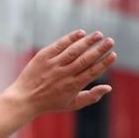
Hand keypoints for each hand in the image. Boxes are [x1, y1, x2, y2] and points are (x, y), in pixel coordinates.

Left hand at [0, 30, 116, 137]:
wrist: (25, 98)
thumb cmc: (51, 102)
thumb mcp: (72, 104)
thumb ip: (91, 96)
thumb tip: (109, 87)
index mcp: (73, 86)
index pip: (92, 72)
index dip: (104, 63)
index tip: (113, 54)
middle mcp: (64, 74)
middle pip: (85, 59)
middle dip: (100, 49)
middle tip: (111, 41)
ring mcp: (53, 64)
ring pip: (74, 50)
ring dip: (87, 41)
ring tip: (99, 34)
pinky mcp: (44, 56)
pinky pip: (59, 45)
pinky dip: (70, 38)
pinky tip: (81, 33)